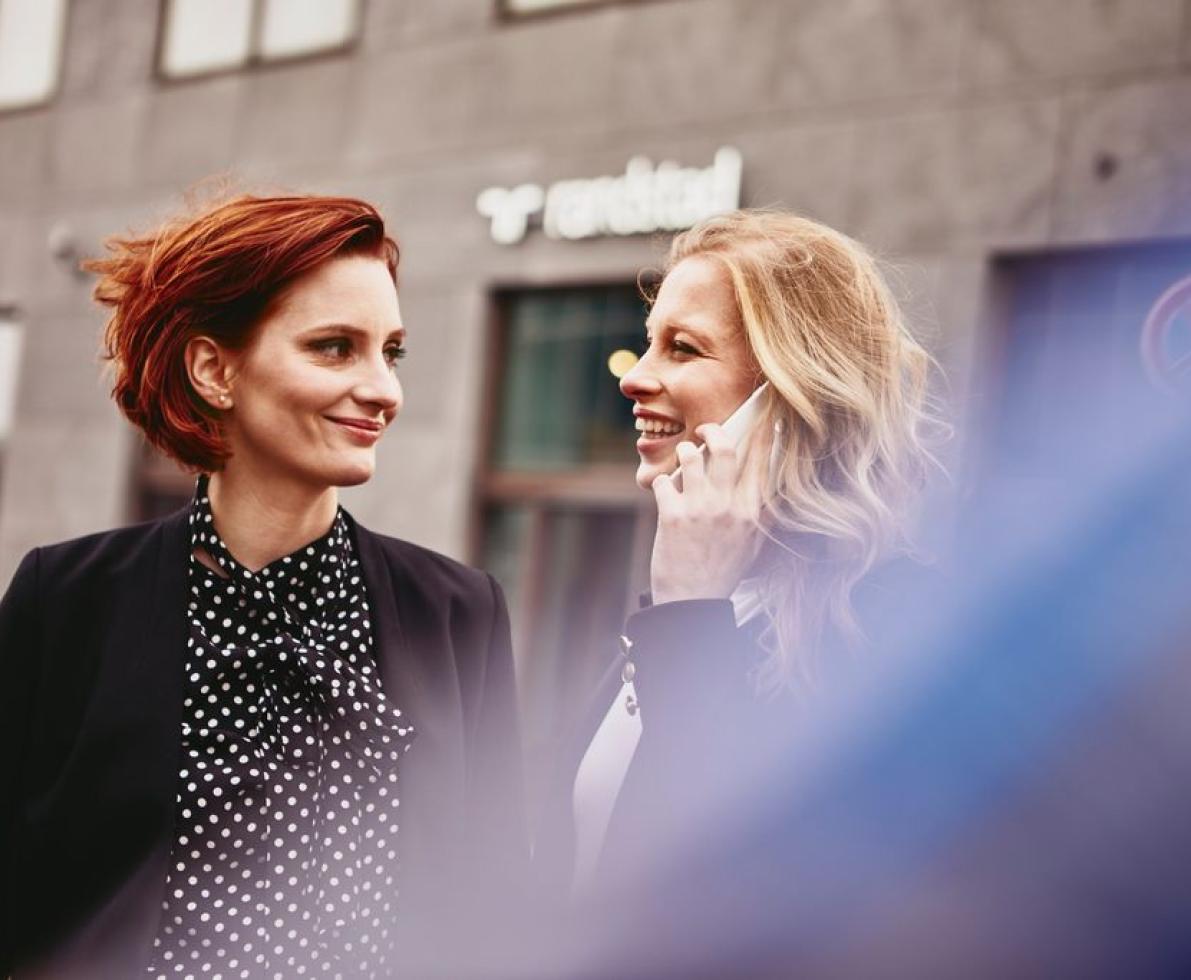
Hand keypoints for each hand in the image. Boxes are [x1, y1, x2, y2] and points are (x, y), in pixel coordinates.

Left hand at [649, 422, 764, 604]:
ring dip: (684, 453)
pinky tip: (664, 490)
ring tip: (684, 458)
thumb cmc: (723, 572)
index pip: (760, 461)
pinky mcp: (671, 516)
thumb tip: (773, 485)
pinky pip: (663, 481)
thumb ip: (763, 514)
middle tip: (705, 430)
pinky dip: (661, 481)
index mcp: (751, 512)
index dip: (761, 433)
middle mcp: (728, 507)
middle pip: (724, 448)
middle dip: (713, 430)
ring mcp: (699, 510)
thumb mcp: (753, 544)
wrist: (692, 602)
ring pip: (690, 458)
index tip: (761, 417)